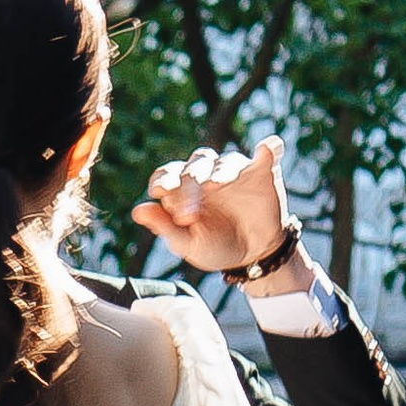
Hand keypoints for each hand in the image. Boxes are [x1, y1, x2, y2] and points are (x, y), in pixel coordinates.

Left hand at [132, 134, 307, 291]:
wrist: (252, 256)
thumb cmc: (215, 246)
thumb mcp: (188, 244)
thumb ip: (165, 227)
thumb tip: (137, 210)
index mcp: (183, 189)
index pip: (167, 175)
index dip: (163, 181)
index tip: (160, 192)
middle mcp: (207, 174)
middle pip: (195, 166)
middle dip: (190, 184)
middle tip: (189, 211)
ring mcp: (235, 171)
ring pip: (226, 161)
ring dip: (220, 171)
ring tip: (217, 185)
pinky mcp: (262, 173)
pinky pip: (266, 156)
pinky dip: (268, 150)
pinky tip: (268, 148)